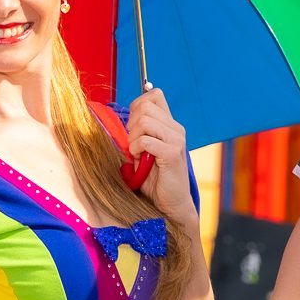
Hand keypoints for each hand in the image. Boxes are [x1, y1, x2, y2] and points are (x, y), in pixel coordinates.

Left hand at [127, 86, 194, 219]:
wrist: (170, 203)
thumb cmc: (155, 179)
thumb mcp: (143, 150)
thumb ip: (137, 133)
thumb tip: (122, 119)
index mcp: (170, 125)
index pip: (154, 95)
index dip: (138, 105)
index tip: (133, 126)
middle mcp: (176, 128)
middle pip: (145, 106)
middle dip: (131, 124)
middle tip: (133, 143)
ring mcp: (176, 140)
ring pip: (144, 121)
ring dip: (133, 138)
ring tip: (136, 152)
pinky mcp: (172, 153)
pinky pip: (146, 140)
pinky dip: (136, 149)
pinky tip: (139, 160)